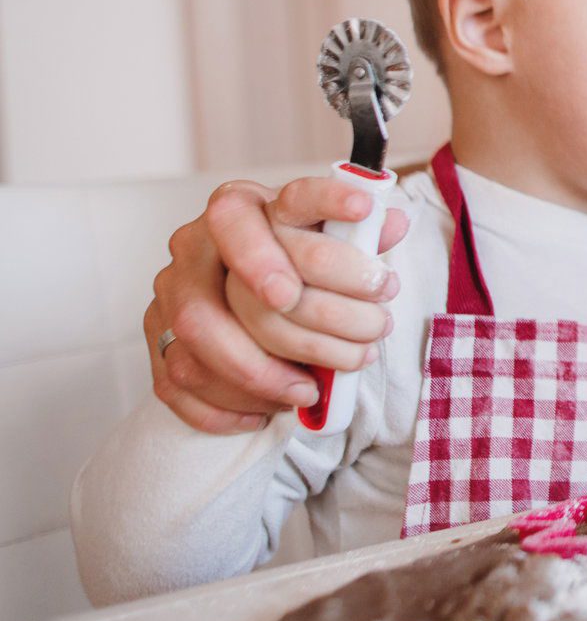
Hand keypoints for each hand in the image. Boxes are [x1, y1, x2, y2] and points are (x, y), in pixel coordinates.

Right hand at [147, 177, 408, 431]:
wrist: (244, 291)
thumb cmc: (293, 261)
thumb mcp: (327, 237)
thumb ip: (359, 233)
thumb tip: (393, 224)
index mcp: (235, 209)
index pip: (245, 212)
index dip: (286, 227)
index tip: (356, 220)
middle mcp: (193, 248)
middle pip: (228, 292)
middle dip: (304, 326)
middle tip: (362, 344)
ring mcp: (169, 298)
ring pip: (200, 342)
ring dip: (262, 375)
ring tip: (311, 389)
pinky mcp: (158, 345)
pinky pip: (178, 385)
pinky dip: (225, 406)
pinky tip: (268, 411)